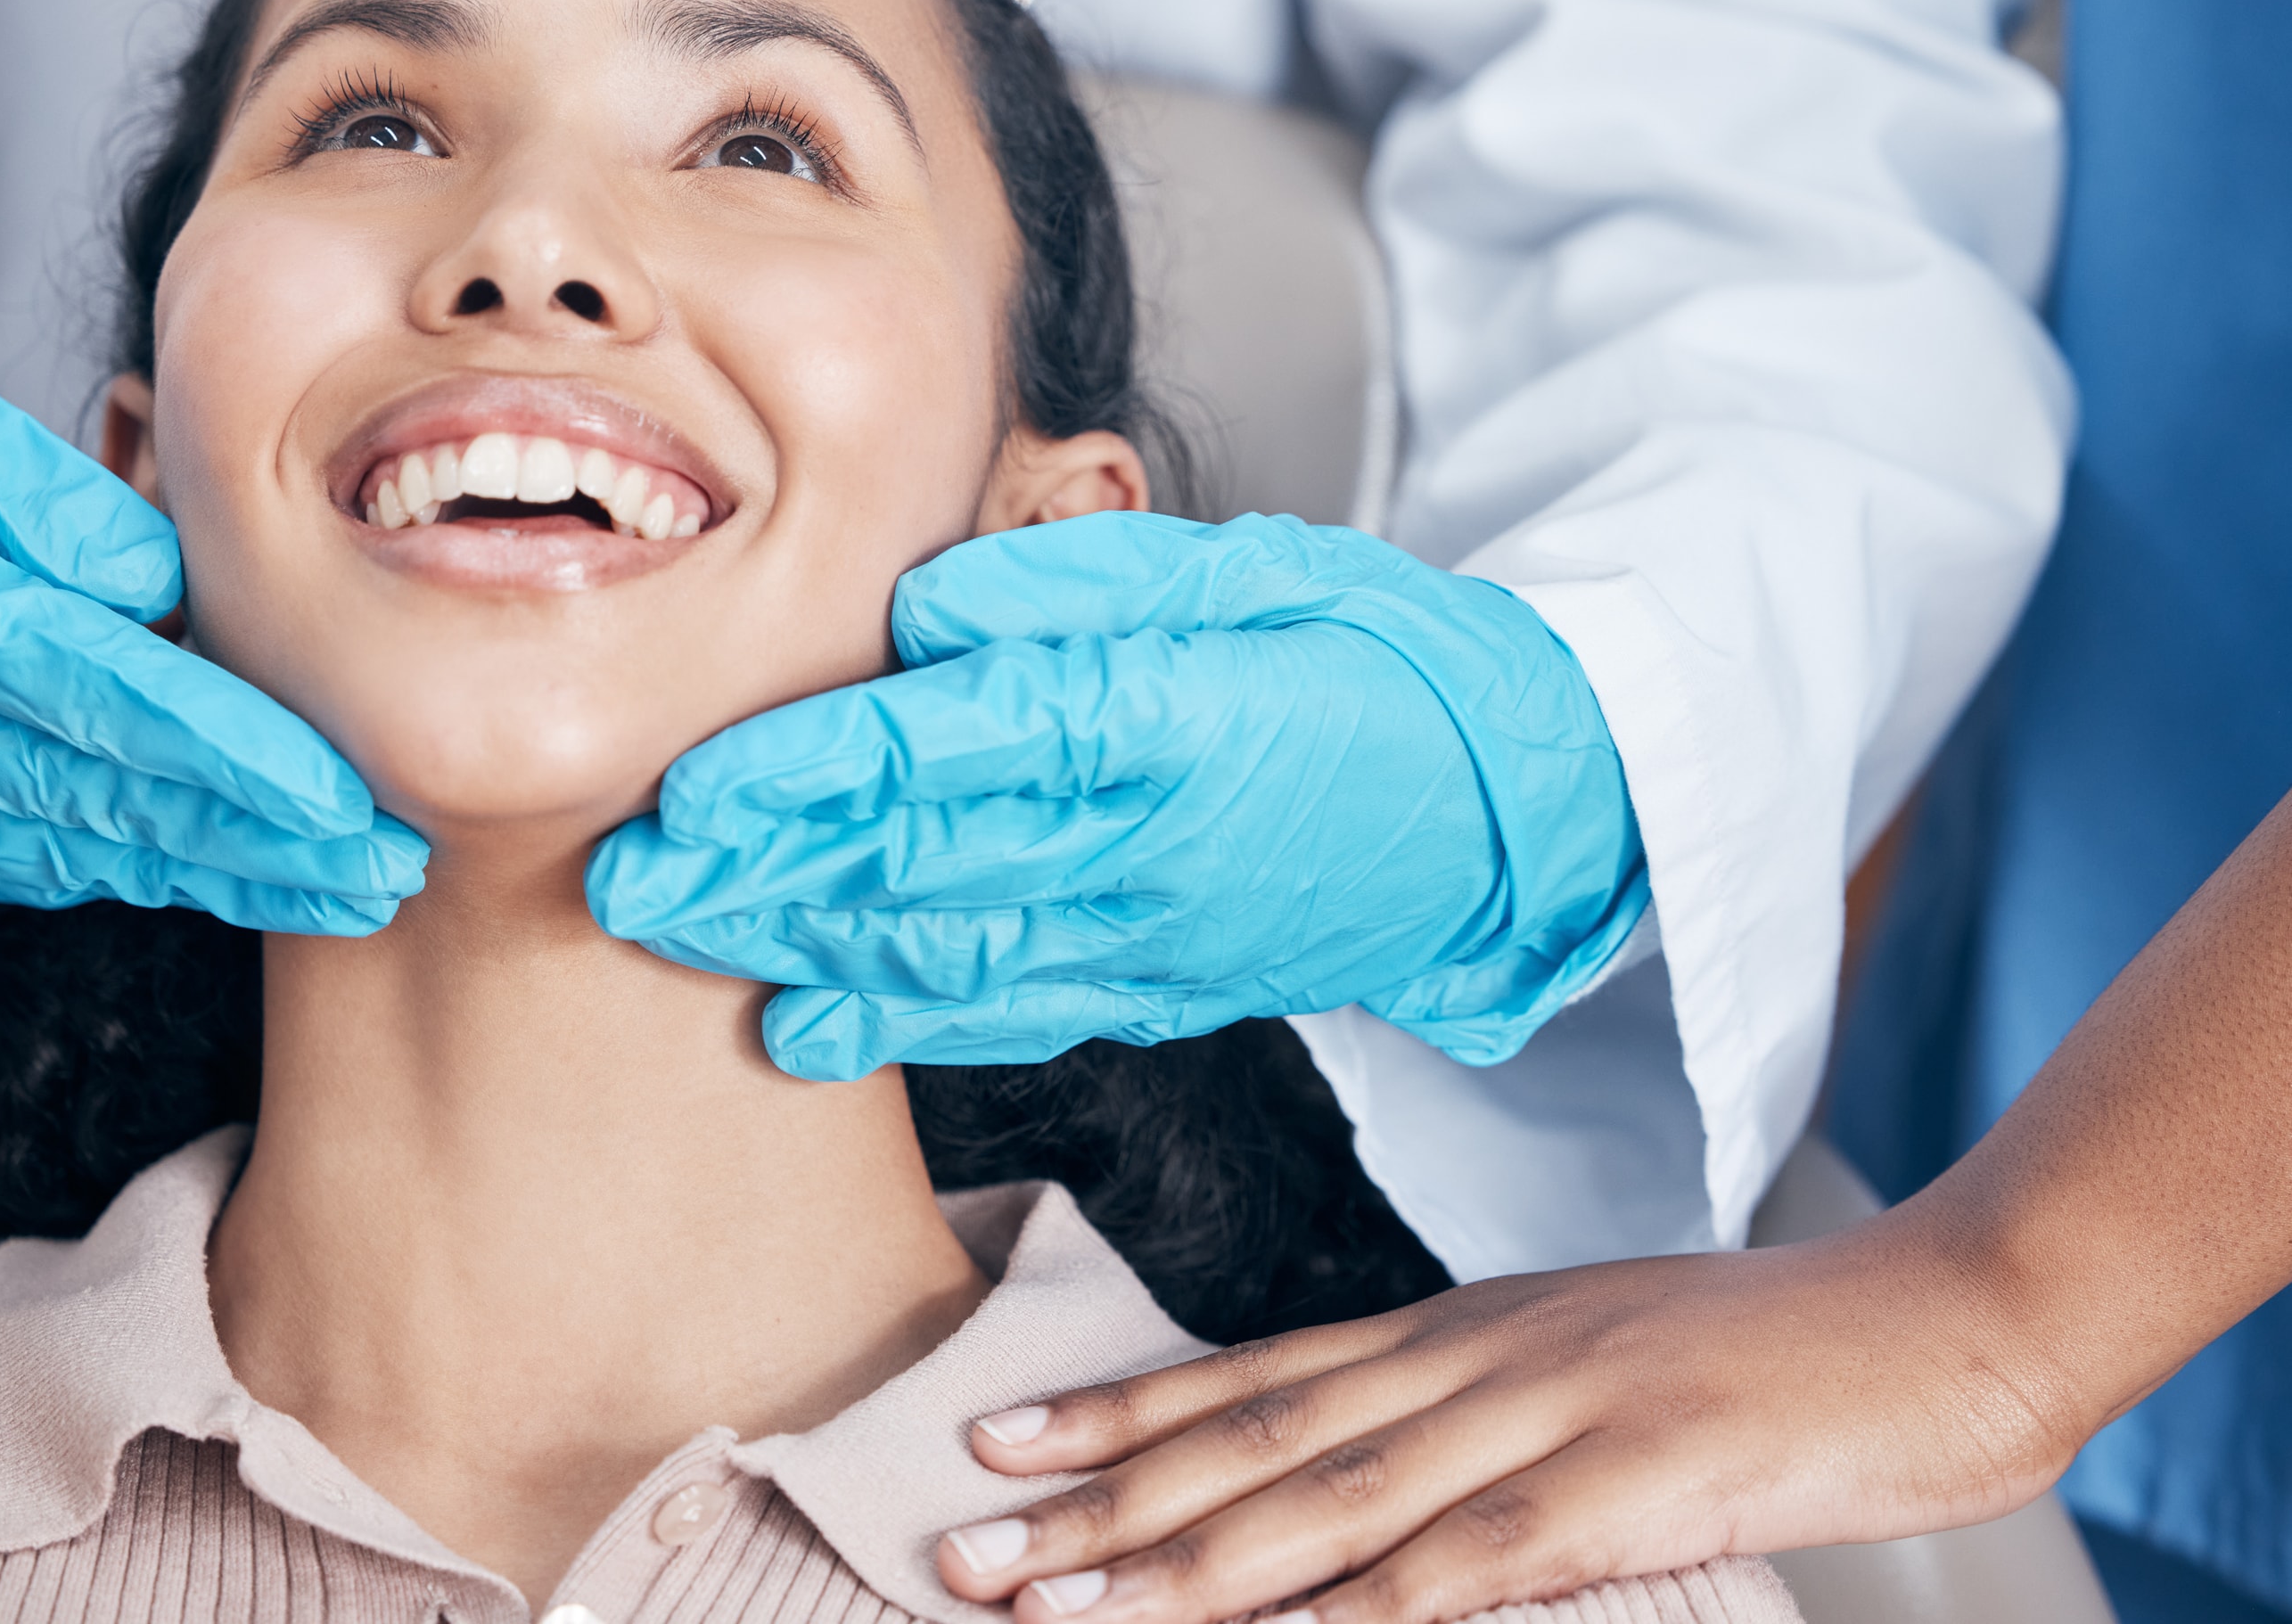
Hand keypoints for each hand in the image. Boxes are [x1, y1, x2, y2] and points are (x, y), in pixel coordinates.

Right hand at [0, 344, 424, 930]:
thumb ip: (40, 501)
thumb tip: (165, 577)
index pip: (97, 698)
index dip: (227, 755)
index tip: (337, 795)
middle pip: (114, 800)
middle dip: (267, 844)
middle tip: (393, 867)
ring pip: (87, 852)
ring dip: (227, 876)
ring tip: (353, 888)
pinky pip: (37, 860)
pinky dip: (144, 869)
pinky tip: (242, 874)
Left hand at [588, 511, 1646, 1076]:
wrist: (1517, 806)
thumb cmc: (1383, 659)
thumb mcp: (1258, 570)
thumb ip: (1089, 588)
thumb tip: (925, 606)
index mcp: (1156, 720)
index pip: (936, 752)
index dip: (797, 781)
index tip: (683, 789)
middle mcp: (1139, 842)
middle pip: (908, 863)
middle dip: (754, 875)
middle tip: (624, 877)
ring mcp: (1149, 930)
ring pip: (940, 946)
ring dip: (796, 945)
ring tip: (677, 938)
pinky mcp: (1164, 979)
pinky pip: (1014, 1007)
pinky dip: (902, 1021)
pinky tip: (807, 1026)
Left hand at [930, 1215, 2084, 1623]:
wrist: (1948, 1317)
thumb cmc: (1771, 1357)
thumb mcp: (1596, 1365)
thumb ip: (1481, 1415)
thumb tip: (1371, 1480)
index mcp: (1467, 1327)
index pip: (1256, 1371)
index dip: (1120, 1413)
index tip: (999, 1444)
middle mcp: (1479, 1359)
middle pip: (1256, 1436)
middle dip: (1102, 1503)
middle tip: (965, 1548)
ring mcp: (1554, 1415)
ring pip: (1330, 1497)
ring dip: (1183, 1561)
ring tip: (1058, 1605)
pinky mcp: (1637, 1484)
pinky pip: (1478, 1558)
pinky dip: (1367, 1608)